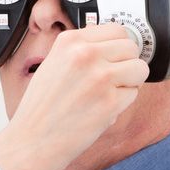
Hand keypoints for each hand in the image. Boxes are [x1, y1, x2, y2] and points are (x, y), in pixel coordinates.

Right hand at [0, 23, 148, 169]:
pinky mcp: (110, 102)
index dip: (118, 46)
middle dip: (126, 63)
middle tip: (111, 78)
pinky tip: (102, 108)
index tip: (113, 57)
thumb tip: (110, 42)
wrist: (31, 141)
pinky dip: (123, 102)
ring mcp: (100, 77)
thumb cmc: (40, 107)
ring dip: (129, 81)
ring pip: (139, 68)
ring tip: (108, 92)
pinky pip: (134, 93)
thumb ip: (80, 49)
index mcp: (69, 41)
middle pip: (131, 47)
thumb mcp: (53, 63)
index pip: (117, 29)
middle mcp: (85, 54)